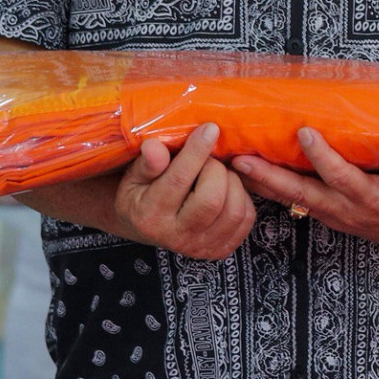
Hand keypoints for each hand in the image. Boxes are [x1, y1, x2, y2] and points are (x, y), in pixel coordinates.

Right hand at [114, 124, 257, 260]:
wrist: (146, 226)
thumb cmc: (141, 193)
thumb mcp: (134, 176)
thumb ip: (147, 162)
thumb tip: (155, 146)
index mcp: (149, 216)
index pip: (178, 181)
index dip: (196, 152)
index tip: (210, 129)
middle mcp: (175, 237)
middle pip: (212, 199)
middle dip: (216, 170)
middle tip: (209, 159)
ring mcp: (200, 247)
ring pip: (233, 210)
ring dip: (232, 182)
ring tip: (218, 173)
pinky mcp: (220, 250)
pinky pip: (245, 219)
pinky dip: (242, 197)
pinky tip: (227, 188)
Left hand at [231, 129, 378, 253]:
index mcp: (373, 199)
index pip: (342, 178)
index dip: (323, 158)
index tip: (305, 133)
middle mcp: (347, 210)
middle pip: (302, 194)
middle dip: (270, 178)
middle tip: (241, 161)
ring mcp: (335, 215)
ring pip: (293, 200)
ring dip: (262, 185)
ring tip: (232, 166)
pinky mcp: (329, 215)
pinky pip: (295, 202)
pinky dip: (271, 190)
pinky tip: (251, 176)